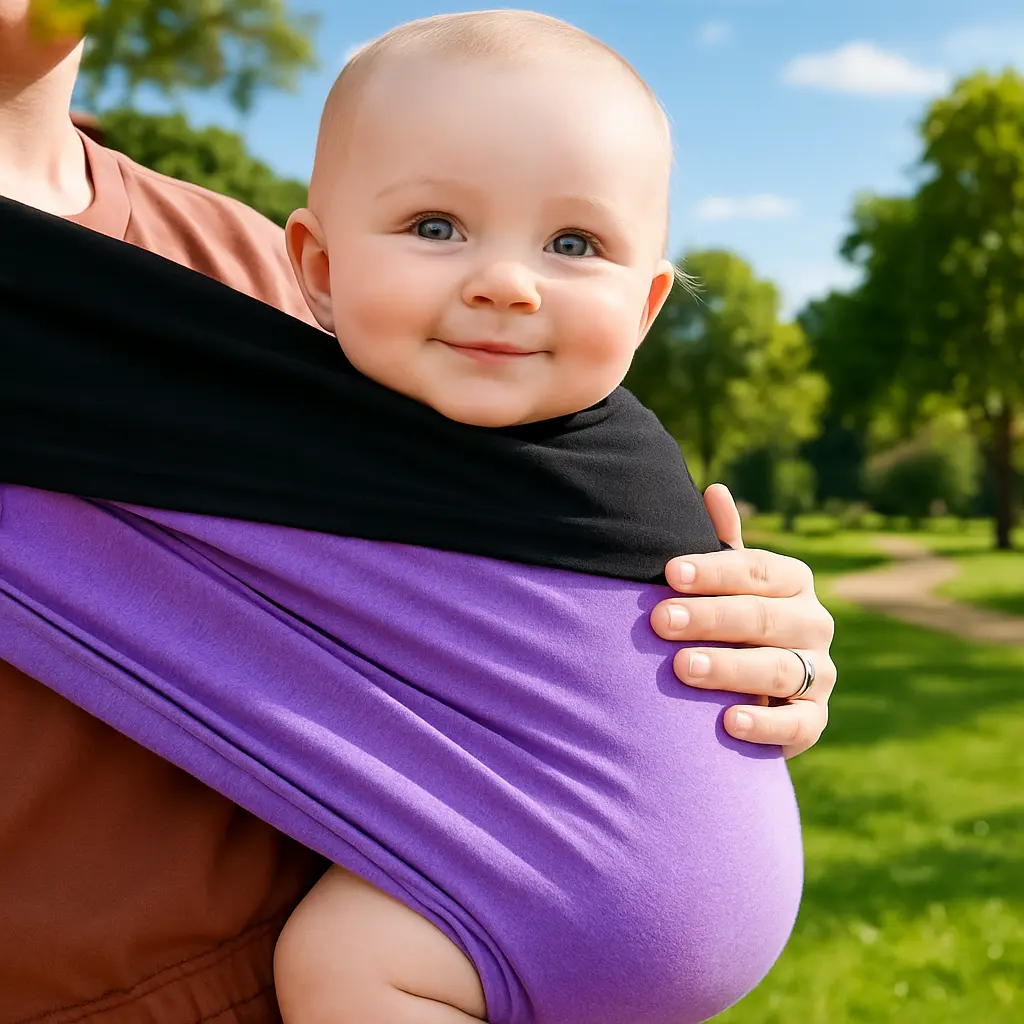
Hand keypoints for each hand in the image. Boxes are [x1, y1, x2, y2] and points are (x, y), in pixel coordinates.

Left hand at [649, 484, 835, 757]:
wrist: (753, 690)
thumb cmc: (729, 623)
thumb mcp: (727, 583)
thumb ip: (722, 546)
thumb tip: (714, 489)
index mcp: (793, 581)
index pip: (757, 570)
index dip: (714, 570)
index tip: (670, 573)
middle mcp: (813, 623)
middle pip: (763, 617)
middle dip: (709, 617)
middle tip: (660, 621)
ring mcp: (820, 672)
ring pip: (777, 668)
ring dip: (728, 666)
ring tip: (683, 667)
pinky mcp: (814, 719)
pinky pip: (796, 723)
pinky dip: (764, 724)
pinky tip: (728, 721)